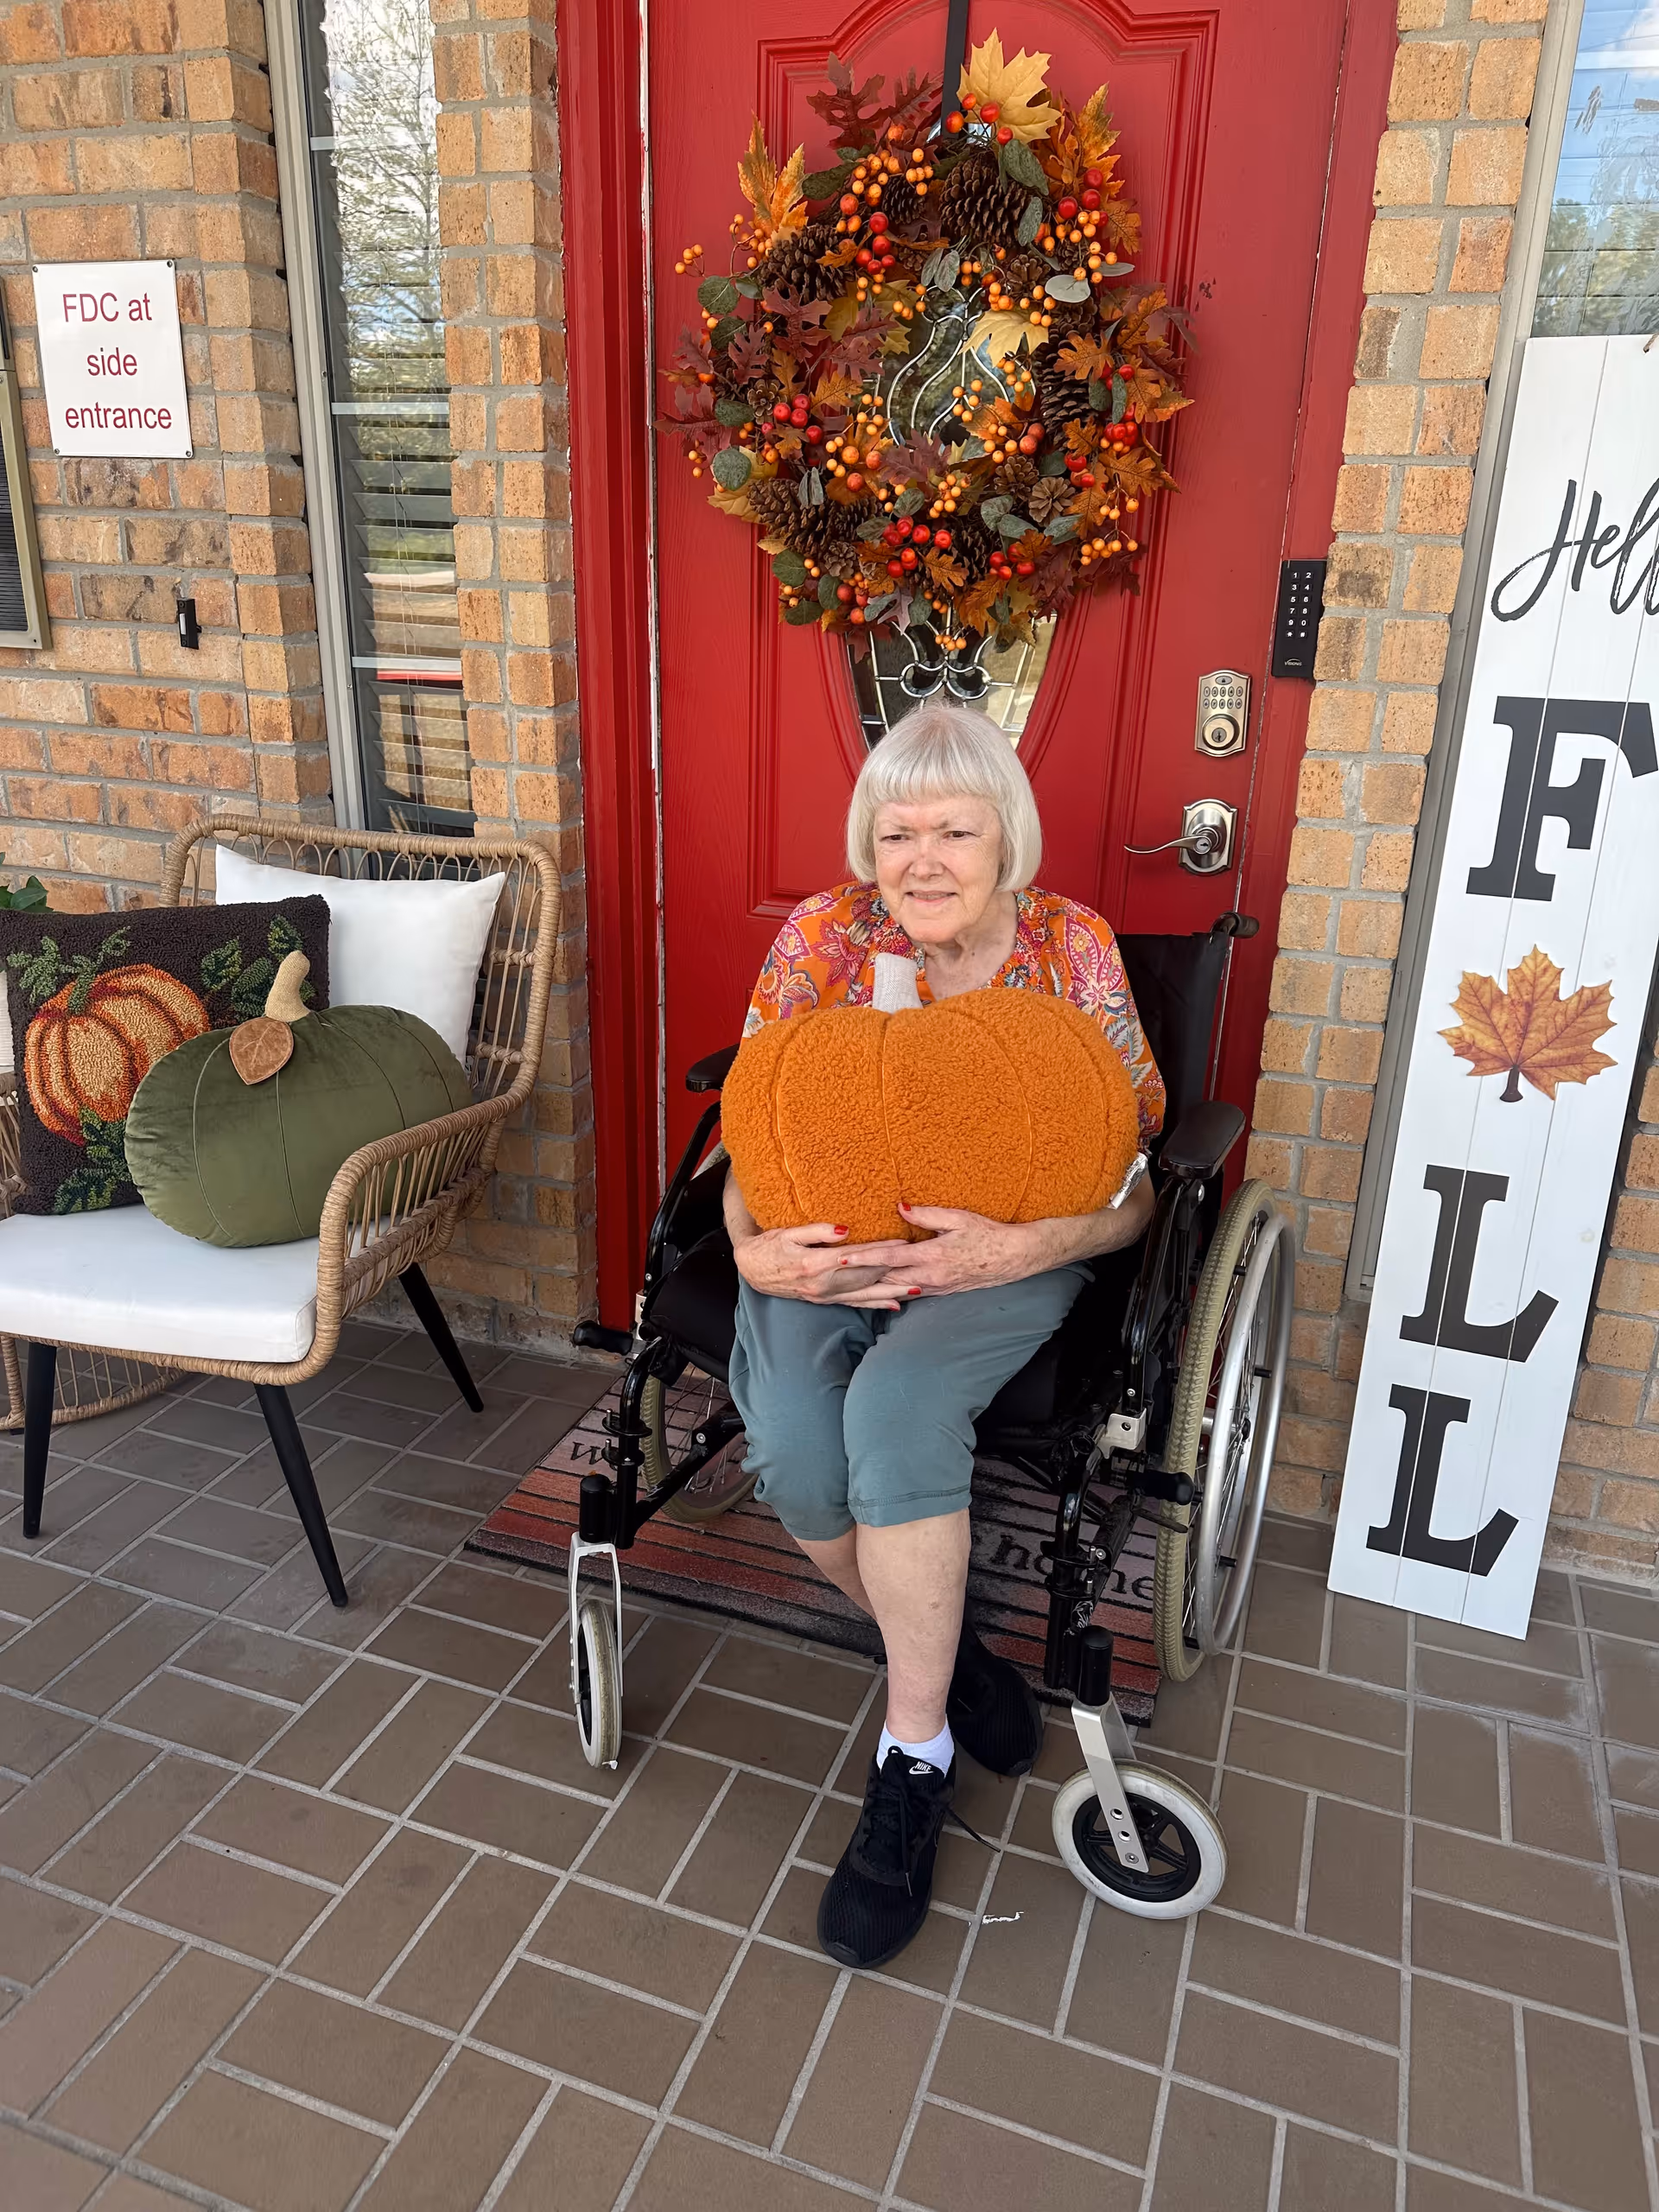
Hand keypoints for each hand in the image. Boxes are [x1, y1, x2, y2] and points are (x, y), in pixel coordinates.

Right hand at [731, 1222, 913, 1308]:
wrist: (752, 1269)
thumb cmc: (770, 1246)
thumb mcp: (788, 1232)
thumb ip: (816, 1231)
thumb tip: (844, 1230)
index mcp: (815, 1264)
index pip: (857, 1256)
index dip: (881, 1250)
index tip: (903, 1243)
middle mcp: (823, 1284)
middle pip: (866, 1276)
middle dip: (893, 1270)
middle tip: (919, 1262)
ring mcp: (824, 1296)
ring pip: (864, 1294)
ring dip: (891, 1291)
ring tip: (917, 1287)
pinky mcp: (824, 1300)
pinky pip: (854, 1304)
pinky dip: (875, 1305)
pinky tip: (893, 1305)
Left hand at [848, 1206, 1045, 1297]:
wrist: (1012, 1258)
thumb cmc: (987, 1234)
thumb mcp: (958, 1218)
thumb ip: (927, 1215)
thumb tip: (900, 1207)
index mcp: (932, 1256)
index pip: (889, 1259)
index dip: (864, 1258)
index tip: (842, 1257)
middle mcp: (930, 1277)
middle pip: (887, 1279)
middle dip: (860, 1277)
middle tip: (835, 1273)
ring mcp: (936, 1288)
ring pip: (897, 1290)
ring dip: (873, 1287)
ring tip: (849, 1284)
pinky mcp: (941, 1292)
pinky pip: (910, 1294)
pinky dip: (892, 1292)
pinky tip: (878, 1290)